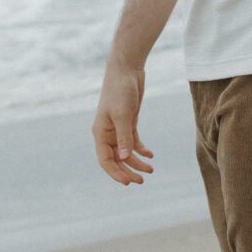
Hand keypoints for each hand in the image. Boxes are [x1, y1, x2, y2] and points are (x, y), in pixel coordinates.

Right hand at [93, 58, 154, 185]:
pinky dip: (141, 149)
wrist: (127, 69)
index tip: (130, 182)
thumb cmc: (120, 90)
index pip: (105, 160)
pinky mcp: (128, 122)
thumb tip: (123, 158)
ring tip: (151, 170)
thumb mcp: (123, 115)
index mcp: (100, 133)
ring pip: (126, 152)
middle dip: (128, 170)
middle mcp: (107, 134)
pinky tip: (150, 155)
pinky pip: (133, 141)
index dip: (116, 173)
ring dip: (137, 162)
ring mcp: (118, 128)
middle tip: (143, 180)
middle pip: (116, 159)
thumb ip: (123, 137)